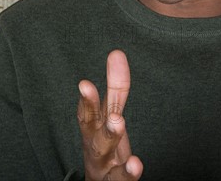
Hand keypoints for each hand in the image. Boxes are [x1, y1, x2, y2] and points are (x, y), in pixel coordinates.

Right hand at [77, 50, 142, 180]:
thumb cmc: (103, 144)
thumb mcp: (108, 115)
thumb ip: (116, 88)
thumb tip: (117, 52)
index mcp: (93, 127)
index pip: (89, 112)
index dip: (88, 100)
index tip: (84, 84)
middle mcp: (95, 144)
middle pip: (94, 131)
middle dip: (98, 119)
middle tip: (111, 110)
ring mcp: (104, 164)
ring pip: (104, 152)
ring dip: (110, 136)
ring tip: (118, 122)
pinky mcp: (114, 180)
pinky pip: (120, 177)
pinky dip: (127, 171)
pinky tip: (136, 163)